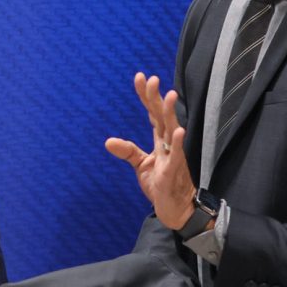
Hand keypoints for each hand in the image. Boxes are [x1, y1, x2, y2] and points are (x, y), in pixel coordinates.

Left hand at [104, 72, 195, 230]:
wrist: (175, 209)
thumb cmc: (161, 185)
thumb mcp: (141, 165)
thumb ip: (127, 151)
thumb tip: (108, 141)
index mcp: (160, 140)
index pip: (152, 113)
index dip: (146, 95)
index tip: (140, 77)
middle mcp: (168, 143)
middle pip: (162, 116)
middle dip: (156, 98)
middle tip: (152, 79)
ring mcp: (173, 156)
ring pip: (172, 130)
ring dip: (171, 113)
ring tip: (169, 95)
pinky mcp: (174, 171)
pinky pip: (177, 155)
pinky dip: (177, 143)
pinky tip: (178, 130)